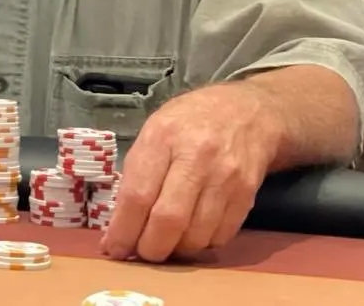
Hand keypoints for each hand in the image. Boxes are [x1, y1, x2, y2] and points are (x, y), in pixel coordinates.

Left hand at [101, 82, 277, 261]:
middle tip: (142, 251)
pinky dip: (202, 243)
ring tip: (168, 240)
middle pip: (168, 221)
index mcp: (163, 136)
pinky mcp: (246, 193)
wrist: (248, 112)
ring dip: (176, 250)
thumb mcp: (154, 130)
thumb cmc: (191, 122)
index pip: (138, 195)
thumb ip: (137, 174)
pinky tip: (194, 230)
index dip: (123, 230)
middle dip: (150, 248)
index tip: (115, 248)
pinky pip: (220, 236)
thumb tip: (119, 226)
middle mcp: (196, 156)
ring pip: (195, 236)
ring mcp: (225, 176)